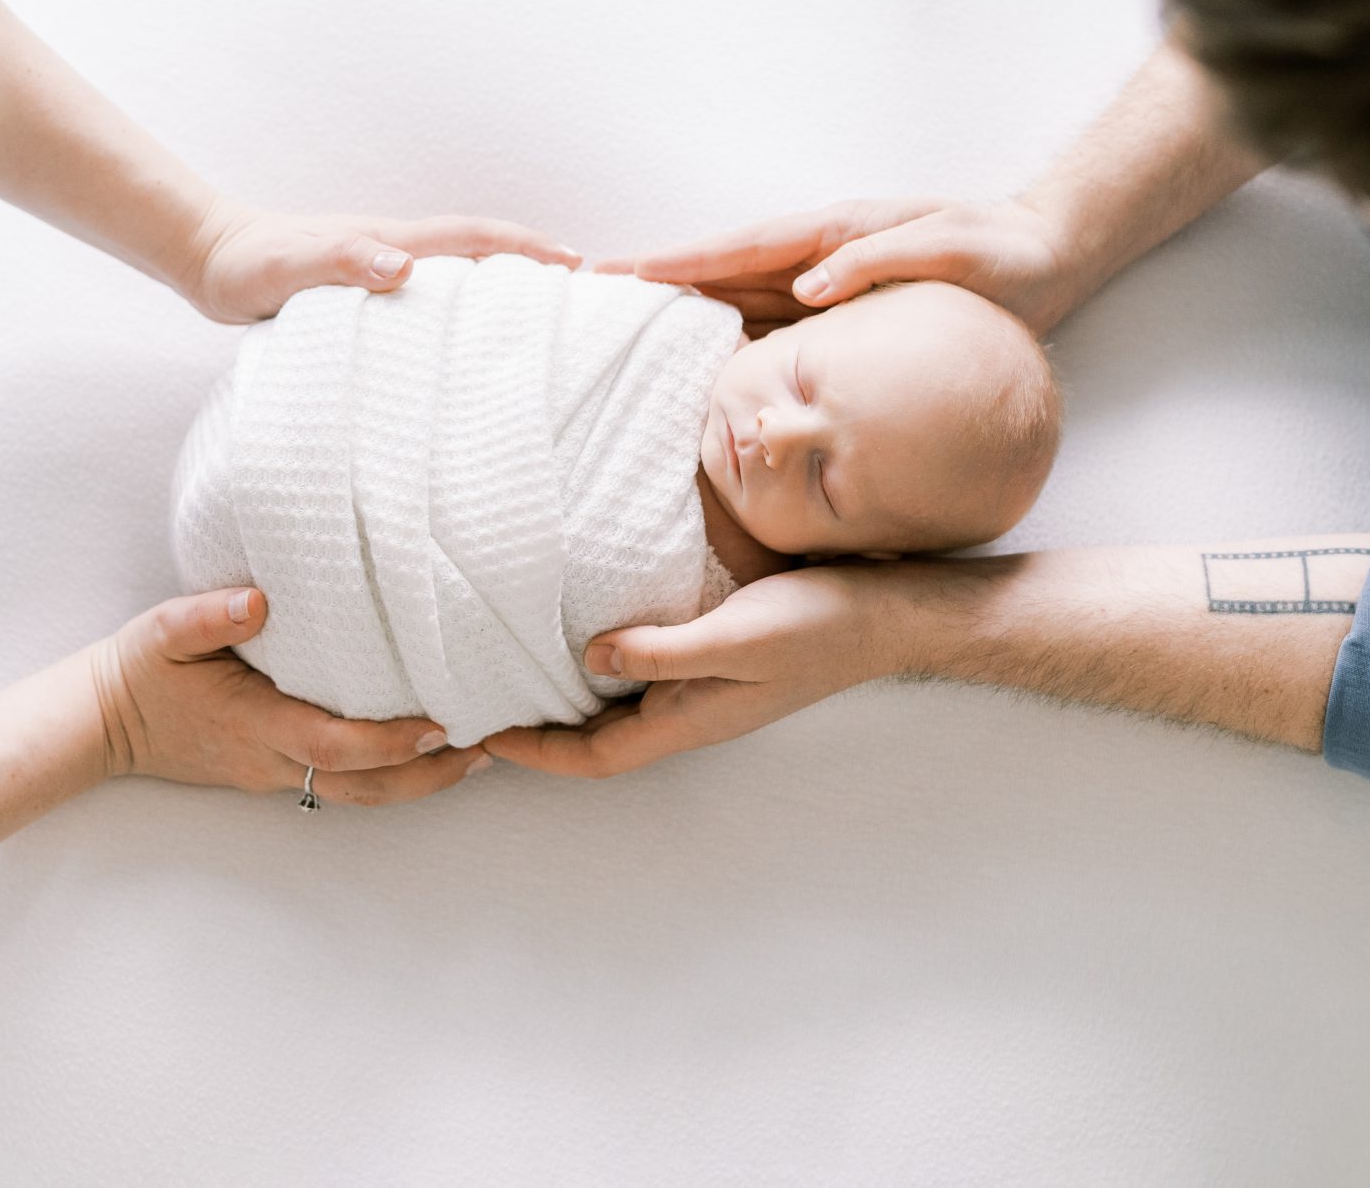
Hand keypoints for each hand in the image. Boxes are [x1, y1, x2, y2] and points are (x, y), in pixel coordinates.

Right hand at [92, 588, 486, 804]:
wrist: (103, 724)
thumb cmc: (139, 671)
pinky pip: (341, 784)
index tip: (442, 726)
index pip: (334, 743)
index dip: (391, 742)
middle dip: (430, 774)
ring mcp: (274, 773)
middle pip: (364, 785)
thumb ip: (208, 616)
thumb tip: (260, 601)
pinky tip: (421, 755)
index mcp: (254, 722)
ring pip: (359, 793)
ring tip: (477, 757)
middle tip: (490, 750)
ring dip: (419, 781)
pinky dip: (388, 775)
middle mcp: (272, 758)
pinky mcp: (274, 772)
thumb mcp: (162, 632)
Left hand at [183, 203, 579, 322]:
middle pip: (479, 252)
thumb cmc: (246, 266)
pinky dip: (460, 310)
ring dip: (501, 288)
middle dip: (533, 265)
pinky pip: (428, 298)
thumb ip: (341, 262)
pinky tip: (464, 343)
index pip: (473, 238)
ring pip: (457, 275)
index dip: (527, 248)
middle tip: (583, 298)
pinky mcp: (365, 293)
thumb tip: (403, 268)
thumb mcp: (288, 268)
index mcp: (389, 242)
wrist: (210, 258)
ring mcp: (381, 269)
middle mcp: (394, 251)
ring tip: (540, 325)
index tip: (576, 264)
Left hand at [483, 563, 929, 778]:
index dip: (537, 751)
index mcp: (691, 720)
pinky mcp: (718, 662)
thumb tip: (590, 656)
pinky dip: (607, 670)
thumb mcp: (734, 634)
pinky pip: (646, 679)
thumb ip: (663, 650)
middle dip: (543, 735)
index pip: (596, 755)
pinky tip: (591, 641)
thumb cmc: (817, 624)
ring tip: (518, 676)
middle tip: (484, 709)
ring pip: (621, 711)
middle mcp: (692, 714)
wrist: (885, 614)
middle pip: (600, 740)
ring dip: (571, 704)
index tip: (483, 735)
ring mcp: (706, 692)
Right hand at [604, 197, 1073, 331]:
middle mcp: (817, 259)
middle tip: (594, 306)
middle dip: (660, 289)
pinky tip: (706, 375)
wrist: (1044, 259)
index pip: (737, 249)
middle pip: (721, 276)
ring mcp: (826, 288)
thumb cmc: (999, 253)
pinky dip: (735, 346)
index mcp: (831, 235)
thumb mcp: (945, 250)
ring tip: (628, 345)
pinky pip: (776, 333)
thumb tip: (808, 287)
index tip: (620, 274)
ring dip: (687, 321)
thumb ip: (876, 262)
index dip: (678, 264)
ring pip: (740, 306)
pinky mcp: (844, 318)